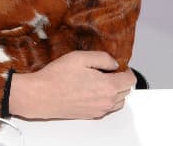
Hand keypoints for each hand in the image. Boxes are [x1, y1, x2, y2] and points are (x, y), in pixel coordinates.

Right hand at [9, 51, 136, 119]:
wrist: (42, 95)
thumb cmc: (57, 77)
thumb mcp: (80, 57)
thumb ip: (102, 58)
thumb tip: (114, 63)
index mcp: (108, 86)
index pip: (130, 80)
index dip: (126, 70)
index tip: (118, 66)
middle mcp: (107, 101)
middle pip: (126, 91)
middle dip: (120, 80)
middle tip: (106, 71)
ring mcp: (99, 110)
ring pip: (118, 102)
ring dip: (115, 92)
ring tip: (99, 81)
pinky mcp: (91, 115)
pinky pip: (106, 108)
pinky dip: (105, 100)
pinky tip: (91, 90)